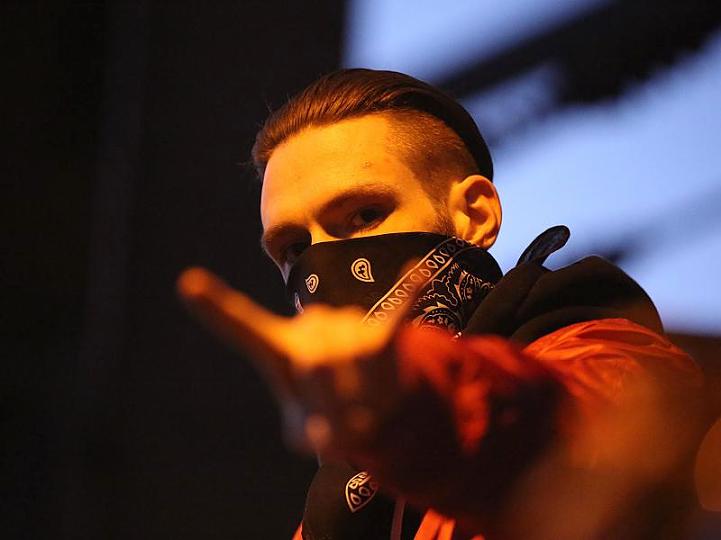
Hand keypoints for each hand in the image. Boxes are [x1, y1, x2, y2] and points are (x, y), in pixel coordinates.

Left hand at [176, 267, 407, 454]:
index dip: (216, 308)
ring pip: (355, 365)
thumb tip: (328, 435)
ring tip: (363, 399)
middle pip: (318, 366)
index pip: (244, 328)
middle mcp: (310, 328)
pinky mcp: (382, 332)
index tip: (188, 283)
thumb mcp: (305, 429)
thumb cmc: (324, 412)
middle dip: (332, 401)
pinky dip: (407, 295)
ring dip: (363, 397)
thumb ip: (309, 434)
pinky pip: (397, 311)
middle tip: (340, 412)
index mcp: (281, 349)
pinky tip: (416, 270)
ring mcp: (346, 326)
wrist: (360, 396)